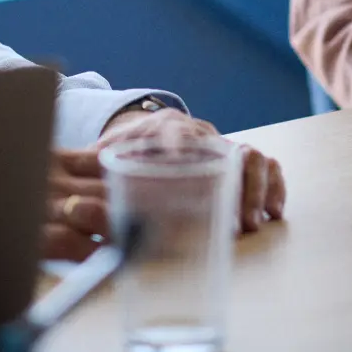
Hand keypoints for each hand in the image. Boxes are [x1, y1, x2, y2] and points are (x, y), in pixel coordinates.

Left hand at [39, 107, 286, 261]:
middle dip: (237, 186)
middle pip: (227, 149)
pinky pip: (267, 164)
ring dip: (257, 191)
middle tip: (236, 222)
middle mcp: (199, 134)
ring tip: (253, 222)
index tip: (186, 175)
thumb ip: (99, 180)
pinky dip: (274, 186)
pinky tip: (273, 212)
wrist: (144, 129)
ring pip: (253, 156)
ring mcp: (221, 145)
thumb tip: (76, 209)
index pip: (177, 134)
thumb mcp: (108, 160)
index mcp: (164, 130)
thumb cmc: (124, 151)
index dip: (183, 151)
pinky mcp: (236, 158)